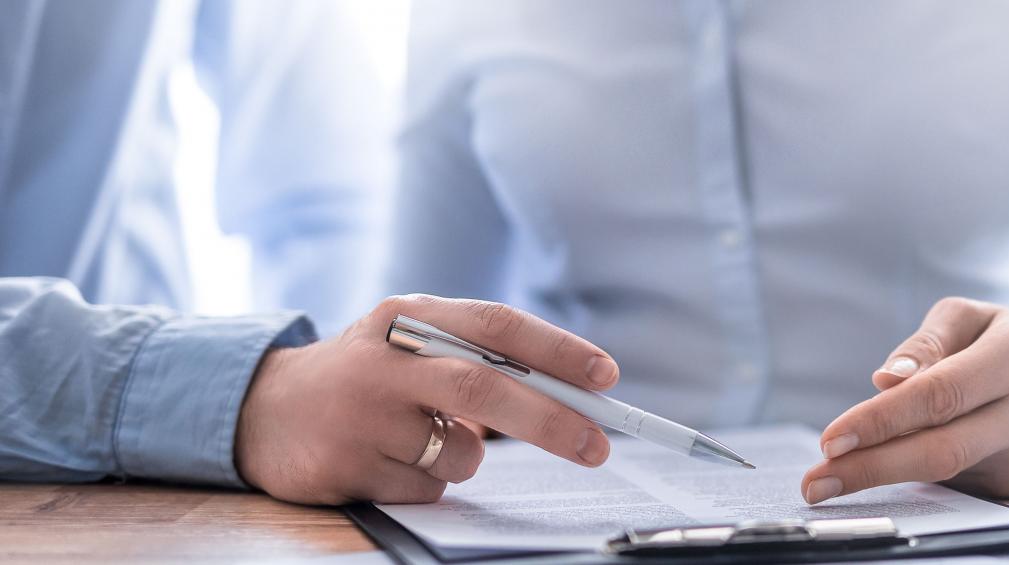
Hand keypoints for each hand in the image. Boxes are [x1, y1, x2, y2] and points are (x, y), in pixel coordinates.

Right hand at [235, 294, 619, 504]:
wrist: (261, 409)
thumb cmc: (367, 376)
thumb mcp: (414, 345)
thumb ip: (480, 358)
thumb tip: (573, 394)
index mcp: (410, 315)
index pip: (497, 325)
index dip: (558, 350)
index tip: (606, 376)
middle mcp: (384, 357)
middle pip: (485, 388)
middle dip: (551, 421)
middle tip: (596, 446)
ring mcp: (360, 413)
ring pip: (460, 453)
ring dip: (463, 458)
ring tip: (419, 439)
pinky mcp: (345, 465)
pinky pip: (426, 489)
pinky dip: (425, 483)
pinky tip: (385, 461)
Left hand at [801, 297, 1008, 502]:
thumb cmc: (1001, 338)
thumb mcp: (965, 317)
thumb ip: (924, 344)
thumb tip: (884, 380)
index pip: (941, 395)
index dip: (882, 420)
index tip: (832, 439)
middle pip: (943, 450)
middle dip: (871, 469)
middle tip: (816, 481)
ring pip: (943, 472)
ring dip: (880, 474)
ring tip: (830, 477)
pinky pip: (950, 481)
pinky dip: (910, 472)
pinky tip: (883, 463)